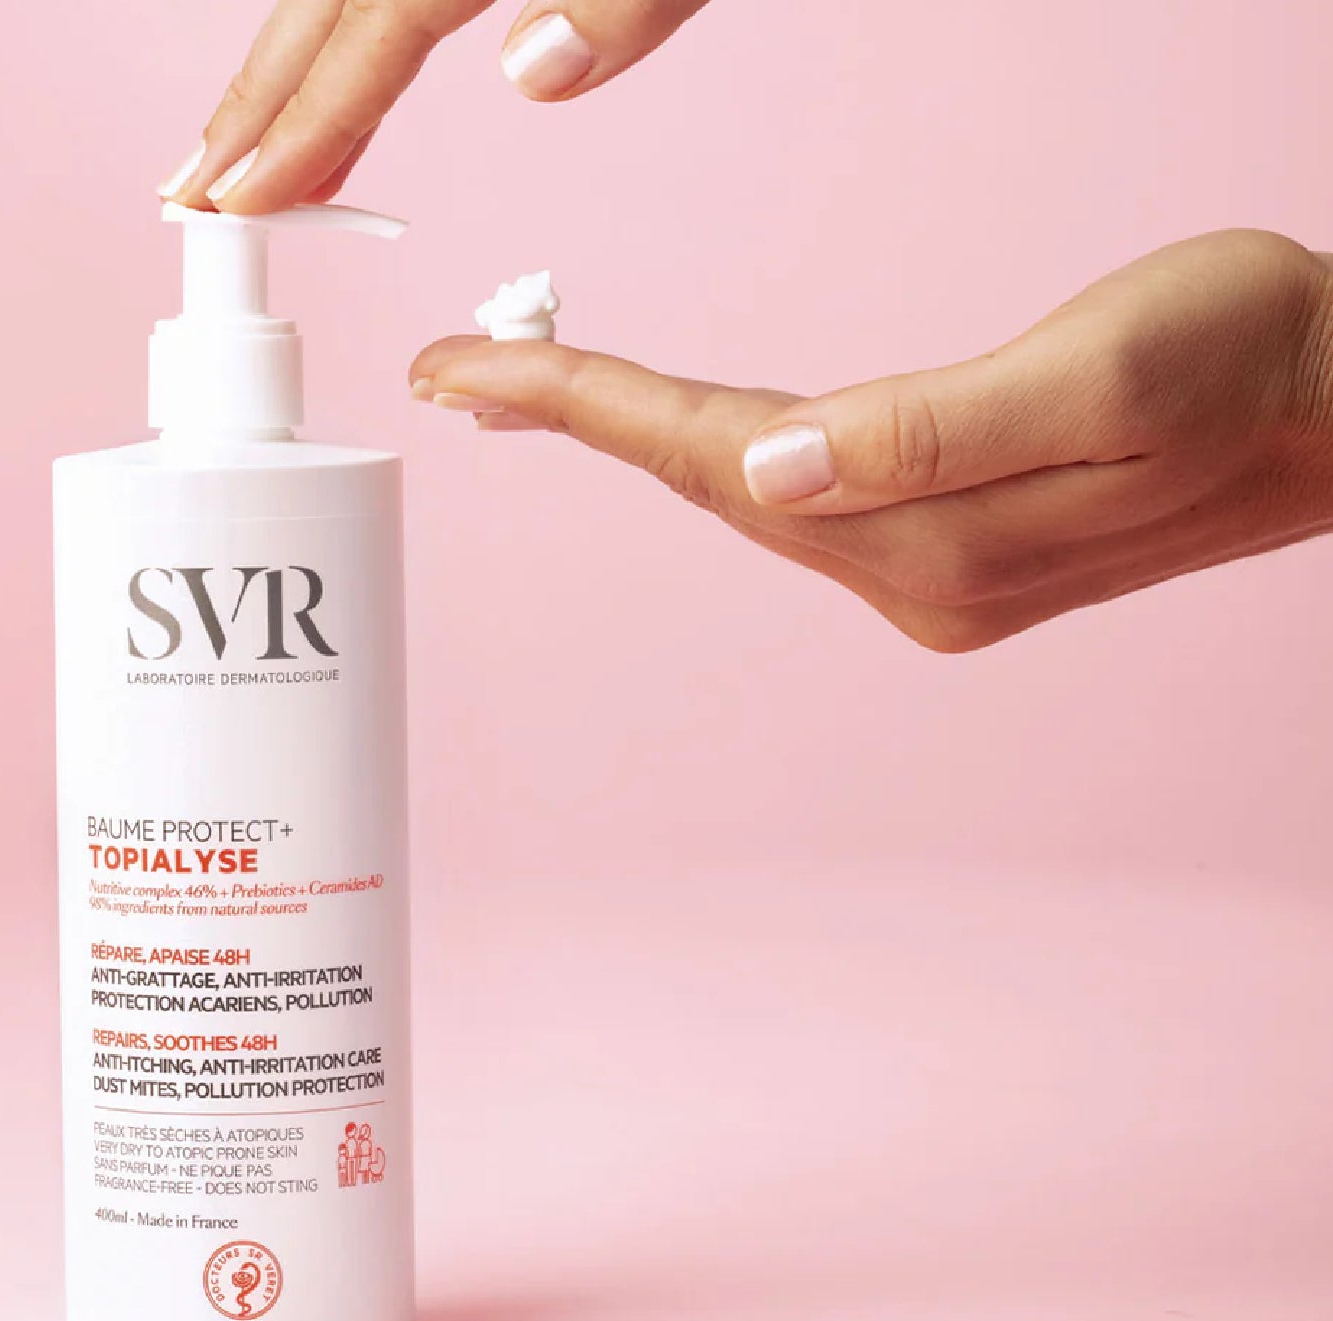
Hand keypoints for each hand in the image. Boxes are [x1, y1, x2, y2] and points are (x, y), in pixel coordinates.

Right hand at [160, 0, 709, 213]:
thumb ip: (619, 4)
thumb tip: (530, 73)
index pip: (363, 41)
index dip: (300, 126)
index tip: (244, 201)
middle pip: (316, 11)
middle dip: (250, 107)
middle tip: (189, 195)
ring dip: (284, 76)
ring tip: (244, 154)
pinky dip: (343, 38)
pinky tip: (339, 78)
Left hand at [410, 230, 1332, 651]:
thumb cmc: (1247, 358)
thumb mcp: (1103, 374)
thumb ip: (932, 433)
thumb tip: (771, 471)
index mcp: (930, 536)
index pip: (712, 462)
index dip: (580, 407)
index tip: (458, 367)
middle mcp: (912, 578)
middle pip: (708, 490)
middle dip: (580, 423)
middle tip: (459, 367)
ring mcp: (929, 577)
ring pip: (749, 499)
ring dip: (641, 440)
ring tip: (530, 387)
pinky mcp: (952, 553)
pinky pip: (802, 503)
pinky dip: (725, 456)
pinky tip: (690, 430)